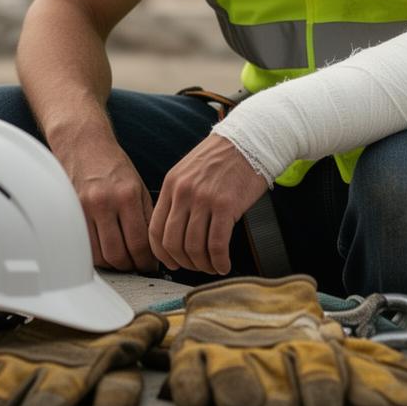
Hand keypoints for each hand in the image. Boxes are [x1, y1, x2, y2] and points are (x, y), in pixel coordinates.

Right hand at [57, 131, 158, 272]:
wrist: (84, 145)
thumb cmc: (112, 164)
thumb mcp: (138, 186)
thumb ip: (145, 216)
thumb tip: (154, 248)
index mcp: (127, 195)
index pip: (140, 242)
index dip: (147, 261)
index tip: (150, 266)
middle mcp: (105, 202)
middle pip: (119, 254)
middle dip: (131, 267)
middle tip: (137, 267)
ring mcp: (85, 209)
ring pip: (101, 256)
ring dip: (114, 265)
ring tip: (122, 261)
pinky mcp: (71, 213)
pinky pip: (85, 247)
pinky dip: (97, 256)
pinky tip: (105, 252)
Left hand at [149, 133, 266, 274]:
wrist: (251, 139)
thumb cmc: (225, 156)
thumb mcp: (190, 170)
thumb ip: (180, 196)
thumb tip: (177, 231)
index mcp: (172, 184)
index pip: (155, 230)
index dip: (163, 254)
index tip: (173, 263)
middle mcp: (184, 192)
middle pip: (172, 243)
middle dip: (184, 263)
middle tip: (197, 266)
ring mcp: (204, 199)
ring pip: (194, 248)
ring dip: (203, 265)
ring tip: (213, 265)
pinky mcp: (226, 205)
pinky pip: (216, 245)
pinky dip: (219, 261)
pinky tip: (224, 263)